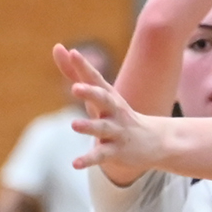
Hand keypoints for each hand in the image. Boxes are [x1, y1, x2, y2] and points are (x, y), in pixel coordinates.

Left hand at [63, 46, 166, 177]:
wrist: (153, 142)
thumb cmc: (117, 113)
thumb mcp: (98, 93)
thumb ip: (76, 73)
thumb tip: (58, 47)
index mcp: (108, 95)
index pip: (95, 78)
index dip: (84, 66)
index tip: (73, 53)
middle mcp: (114, 111)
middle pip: (103, 99)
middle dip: (90, 93)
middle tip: (75, 88)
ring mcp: (116, 131)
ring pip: (102, 129)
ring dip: (89, 127)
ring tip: (74, 124)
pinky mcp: (116, 151)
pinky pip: (101, 155)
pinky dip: (88, 159)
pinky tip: (75, 163)